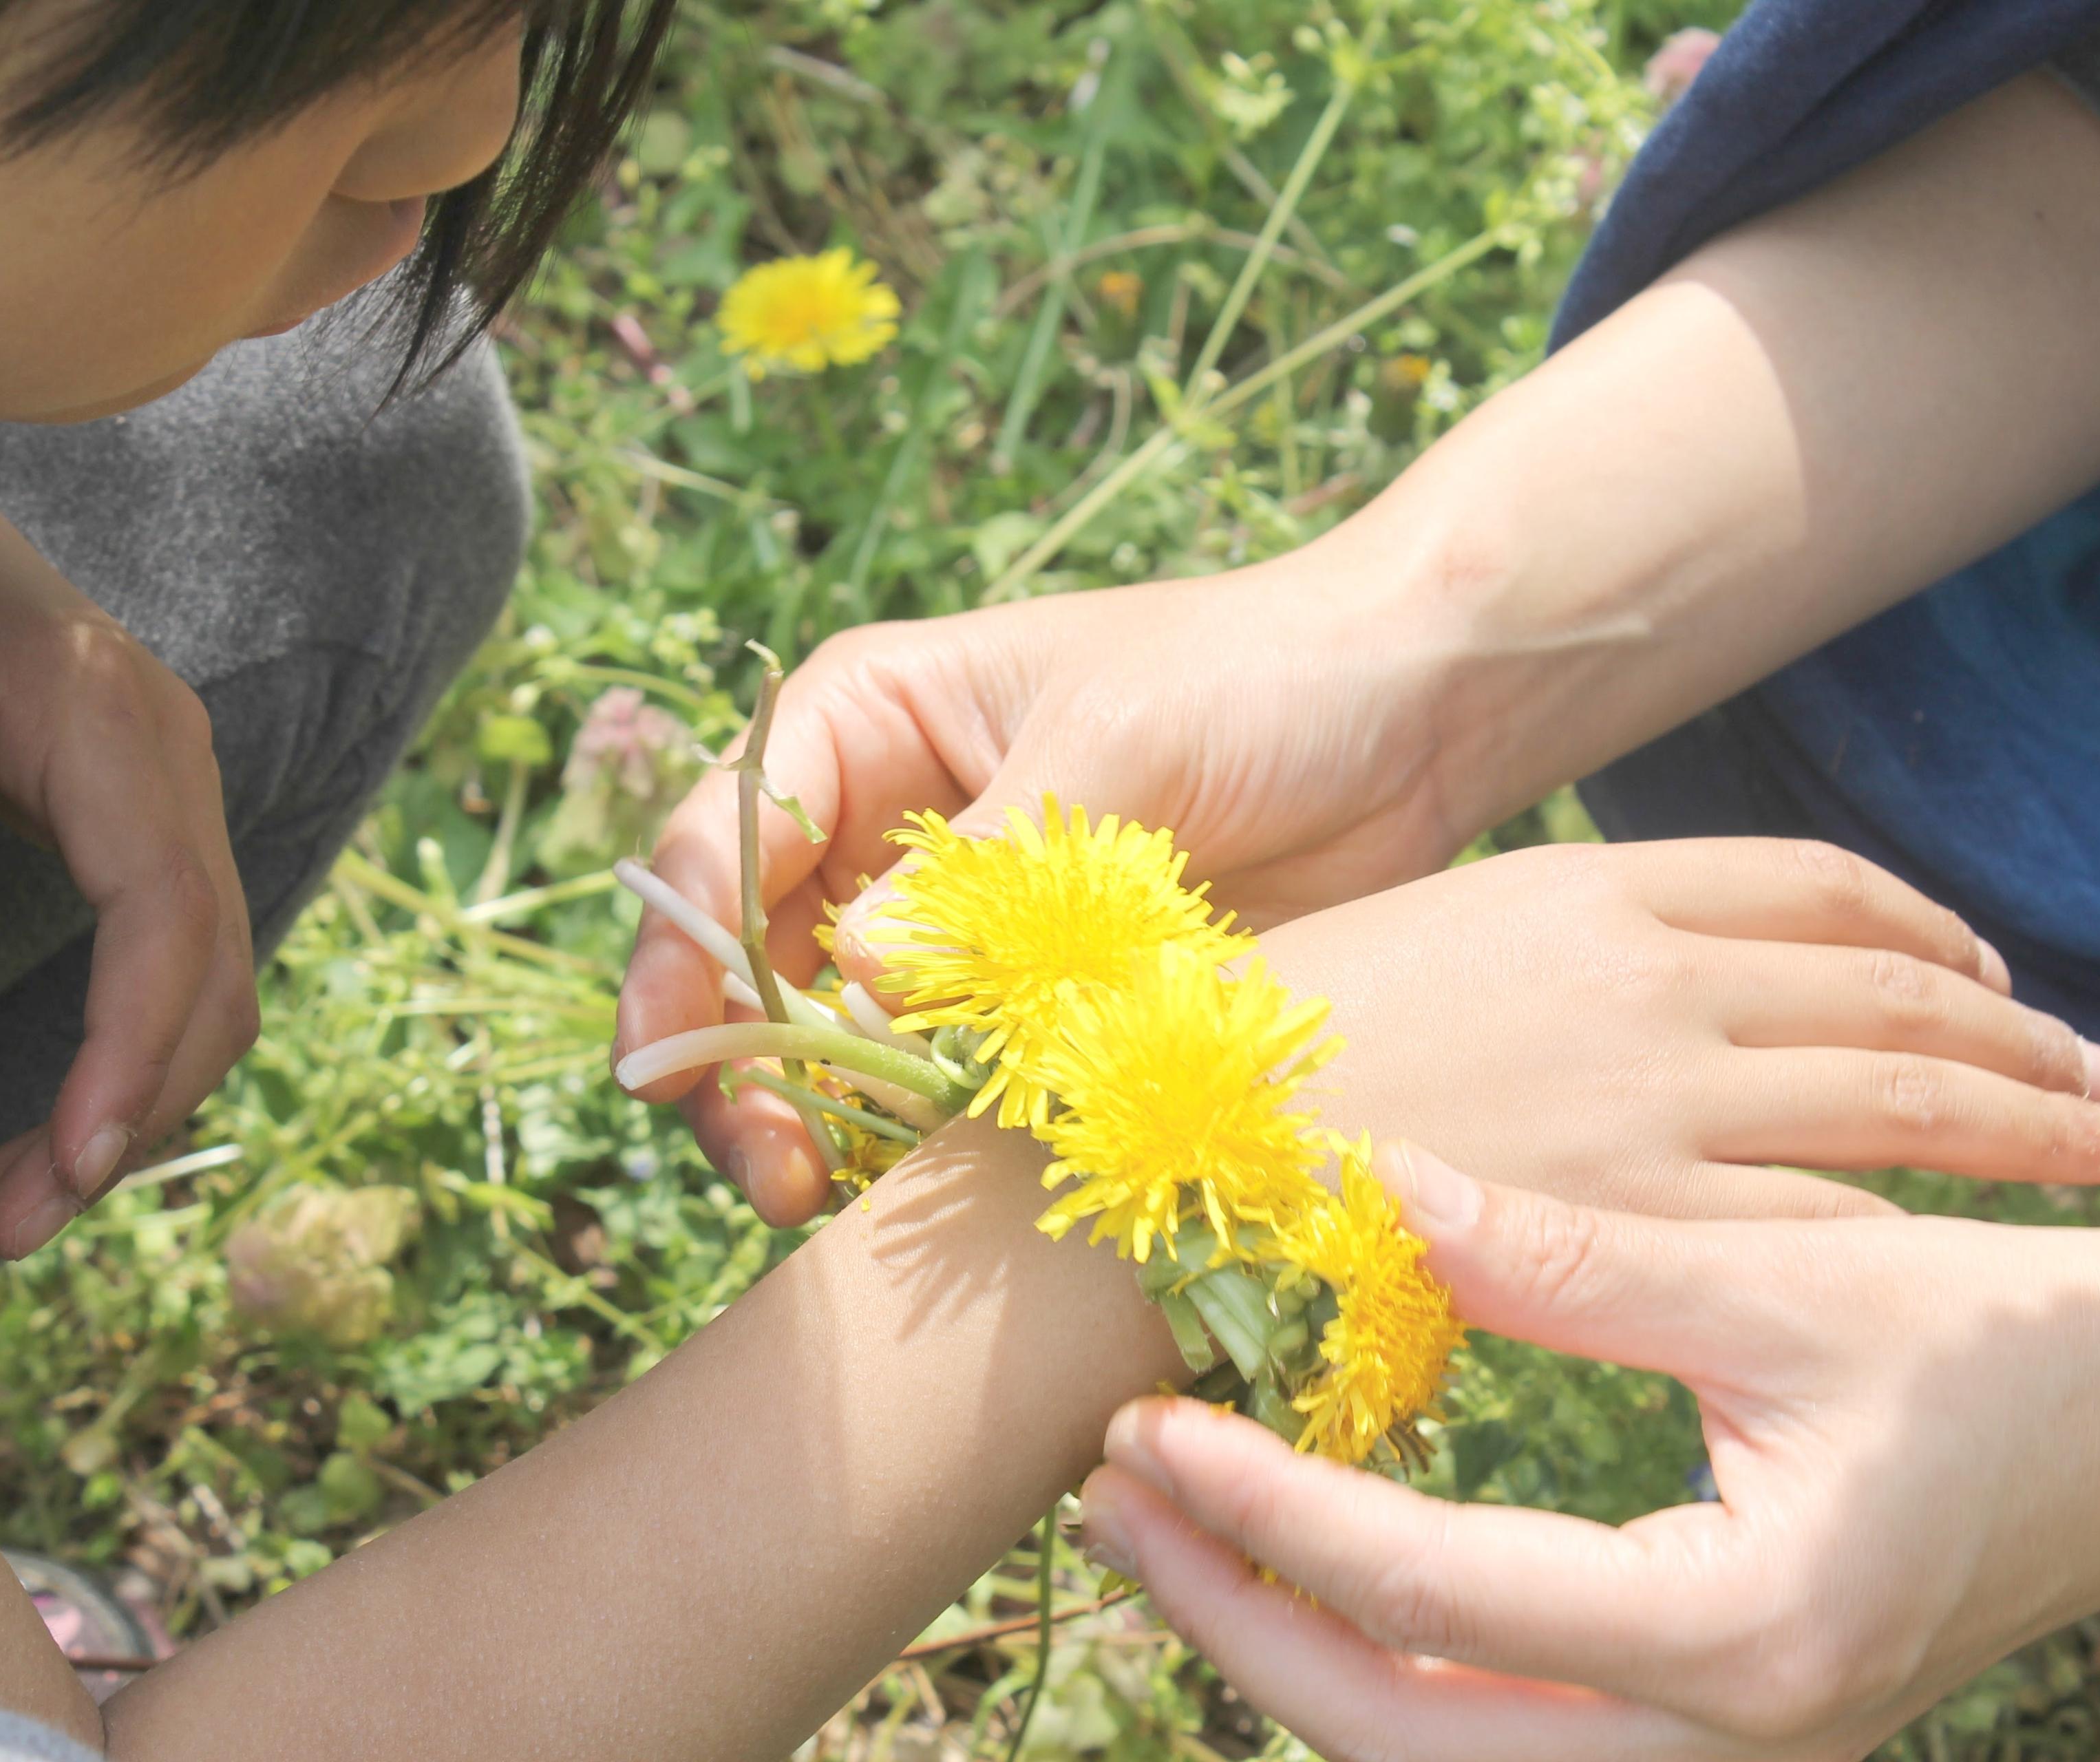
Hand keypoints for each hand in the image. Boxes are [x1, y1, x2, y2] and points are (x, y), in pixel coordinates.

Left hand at [0, 426, 257, 1258]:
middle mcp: (178, 766)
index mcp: (113, 729)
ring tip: (24, 1194)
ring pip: (214, 976)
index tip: (69, 1157)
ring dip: (139, 1095)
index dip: (129, 1045)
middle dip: (132, 1106)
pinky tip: (69, 1112)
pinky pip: (186, 953)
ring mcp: (181, 793)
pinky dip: (140, 1046)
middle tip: (15, 1219)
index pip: (164, 914)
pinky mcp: (156, 820)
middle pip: (212, 968)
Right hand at [614, 549, 1474, 1222]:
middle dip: (741, 1075)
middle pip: (751, 969)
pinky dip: (929, 1147)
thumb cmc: (1261, 674)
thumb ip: (990, 870)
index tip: (677, 1073)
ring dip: (825, 1128)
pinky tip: (932, 1199)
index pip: (718, 844)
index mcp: (869, 726)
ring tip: (840, 1204)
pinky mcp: (1044, 1008)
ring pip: (838, 1049)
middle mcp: (889, 833)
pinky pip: (951, 1091)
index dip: (678, 961)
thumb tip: (854, 976)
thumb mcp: (1118, 745)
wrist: (1422, 715)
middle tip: (777, 1176)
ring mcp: (963, 931)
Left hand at [1080, 1148, 2099, 1761]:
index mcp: (1744, 1631)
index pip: (1435, 1601)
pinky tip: (1313, 1564)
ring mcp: (1729, 1761)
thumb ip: (1580, 1258)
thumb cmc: (2002, 1344)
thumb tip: (1386, 1184)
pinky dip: (1390, 1666)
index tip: (1148, 1428)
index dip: (1272, 1515)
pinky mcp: (1721, 1730)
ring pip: (1444, 1761)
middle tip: (1115, 1493)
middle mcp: (1731, 1743)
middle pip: (1405, 1736)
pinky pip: (1505, 1738)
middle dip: (1240, 1622)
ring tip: (1178, 1526)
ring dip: (1296, 1656)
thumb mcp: (1789, 1282)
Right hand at [1270, 838, 2099, 1216]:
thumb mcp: (1396, 935)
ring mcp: (1650, 1095)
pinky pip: (1825, 1219)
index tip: (1979, 963)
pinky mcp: (1633, 1215)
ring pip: (1901, 1102)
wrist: (1165, 1134)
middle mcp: (1646, 977)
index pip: (1812, 887)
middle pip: (1896, 993)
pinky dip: (1914, 1229)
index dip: (1920, 927)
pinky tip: (1962, 1250)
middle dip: (2024, 1035)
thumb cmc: (1244, 1039)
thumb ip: (1512, 953)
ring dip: (2031, 1123)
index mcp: (1583, 885)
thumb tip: (1557, 984)